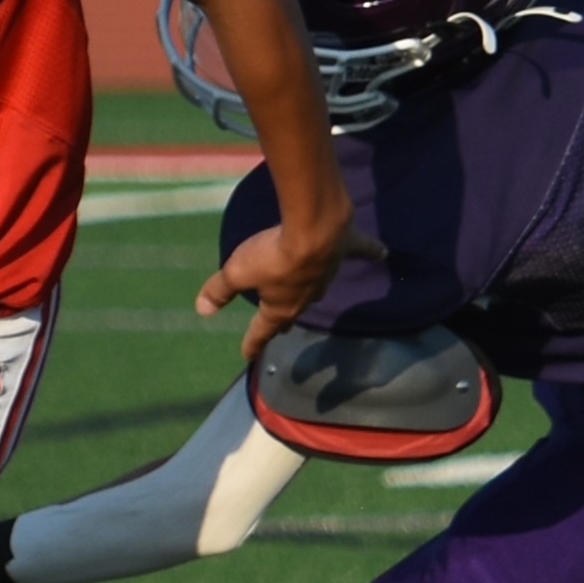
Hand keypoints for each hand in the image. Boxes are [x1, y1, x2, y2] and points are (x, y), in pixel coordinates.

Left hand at [197, 211, 382, 360]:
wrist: (313, 227)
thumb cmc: (273, 254)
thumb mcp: (237, 270)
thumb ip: (220, 289)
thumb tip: (201, 309)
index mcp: (281, 307)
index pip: (262, 330)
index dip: (252, 342)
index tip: (246, 355)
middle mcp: (307, 297)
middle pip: (291, 312)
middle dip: (281, 319)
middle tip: (276, 325)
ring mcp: (329, 275)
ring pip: (318, 286)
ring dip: (311, 288)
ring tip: (306, 287)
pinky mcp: (347, 249)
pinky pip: (361, 251)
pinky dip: (371, 252)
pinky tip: (382, 253)